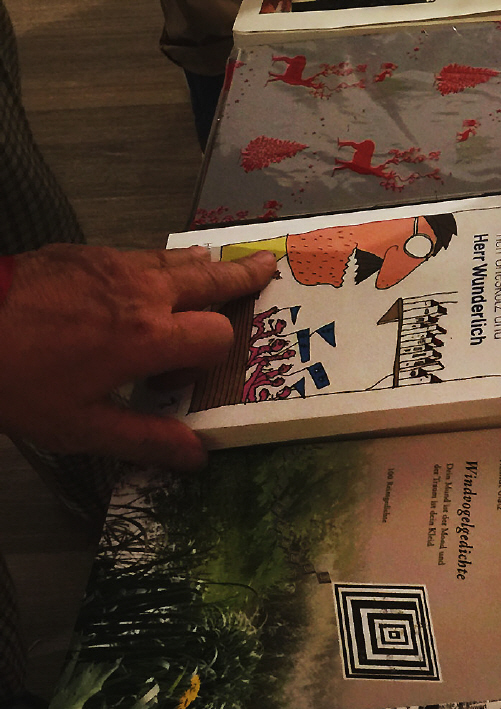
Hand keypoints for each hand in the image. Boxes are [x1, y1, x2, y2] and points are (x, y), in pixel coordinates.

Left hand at [0, 245, 277, 468]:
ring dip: (203, 267)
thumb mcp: (78, 426)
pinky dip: (161, 261)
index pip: (216, 336)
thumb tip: (198, 458)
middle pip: (213, 279)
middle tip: (268, 267)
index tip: (183, 376)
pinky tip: (150, 271)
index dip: (211, 356)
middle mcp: (146, 293)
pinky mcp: (89, 250)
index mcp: (150, 338)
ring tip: (218, 266)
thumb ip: (144, 438)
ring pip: (178, 259)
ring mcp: (117, 265)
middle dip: (243, 277)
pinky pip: (141, 253)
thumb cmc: (20, 381)